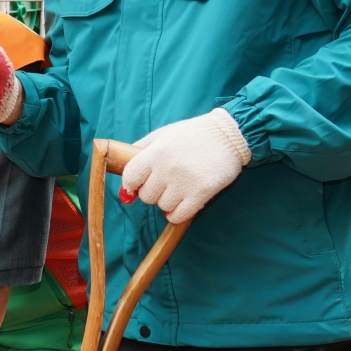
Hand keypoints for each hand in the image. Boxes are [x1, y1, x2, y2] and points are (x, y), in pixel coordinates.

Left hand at [118, 109, 249, 222]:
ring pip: (162, 206)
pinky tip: (181, 206)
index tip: (136, 185)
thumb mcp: (162, 135)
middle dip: (152, 192)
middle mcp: (167, 169)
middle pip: (146, 196)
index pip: (130, 178)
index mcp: (155, 152)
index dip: (131, 184)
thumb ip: (140, 149)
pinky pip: (179, 215)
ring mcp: (184, 182)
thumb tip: (122, 169)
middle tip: (163, 184)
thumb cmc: (192, 134)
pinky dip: (176, 215)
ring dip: (167, 202)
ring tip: (177, 190)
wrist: (228, 135)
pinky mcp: (202, 193)